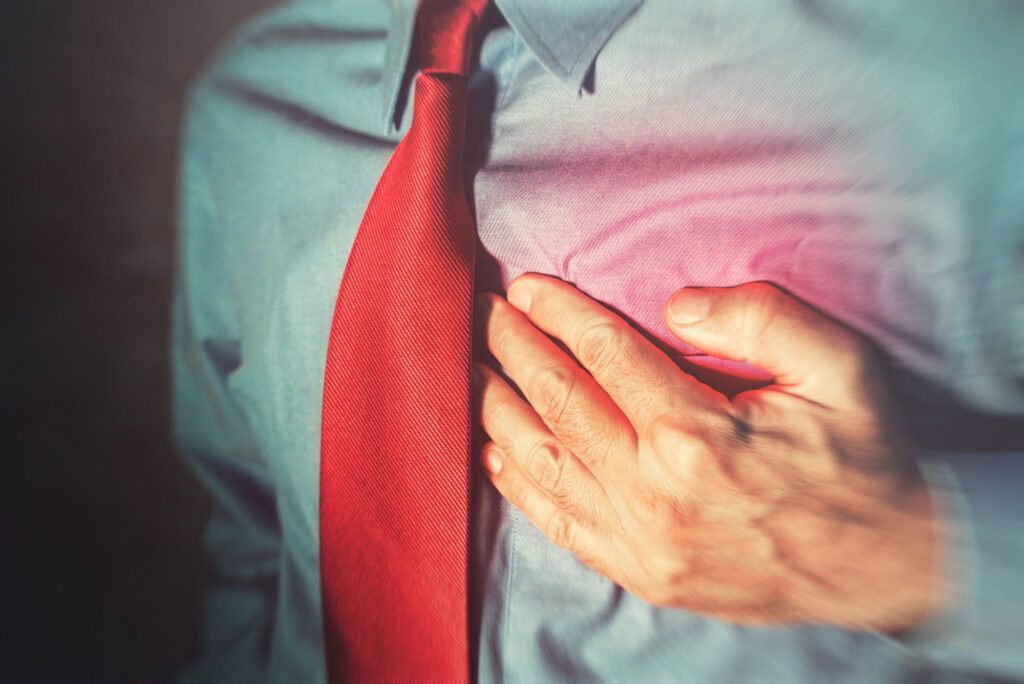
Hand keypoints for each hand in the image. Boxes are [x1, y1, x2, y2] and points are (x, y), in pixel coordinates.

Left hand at [474, 274, 941, 632]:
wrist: (886, 562)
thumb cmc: (861, 458)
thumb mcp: (839, 367)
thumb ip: (759, 316)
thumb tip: (675, 305)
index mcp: (697, 438)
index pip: (603, 354)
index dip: (558, 312)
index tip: (526, 286)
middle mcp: (654, 494)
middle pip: (557, 402)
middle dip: (513, 349)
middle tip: (485, 314)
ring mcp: (642, 543)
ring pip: (542, 464)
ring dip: (499, 410)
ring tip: (475, 369)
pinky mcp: (642, 574)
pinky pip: (558, 523)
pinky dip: (519, 484)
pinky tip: (498, 452)